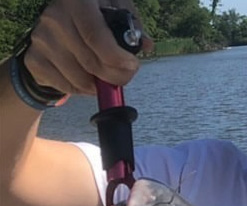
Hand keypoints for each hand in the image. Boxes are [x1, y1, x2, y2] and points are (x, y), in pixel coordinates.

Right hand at [23, 0, 152, 95]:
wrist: (59, 25)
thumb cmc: (94, 18)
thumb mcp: (116, 12)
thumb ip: (132, 27)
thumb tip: (145, 44)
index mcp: (77, 1)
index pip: (95, 35)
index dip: (117, 57)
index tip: (132, 65)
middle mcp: (54, 16)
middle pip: (91, 61)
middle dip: (116, 76)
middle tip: (124, 76)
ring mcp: (41, 38)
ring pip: (81, 78)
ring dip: (100, 85)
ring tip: (105, 76)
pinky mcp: (34, 59)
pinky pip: (67, 86)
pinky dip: (83, 89)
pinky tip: (88, 78)